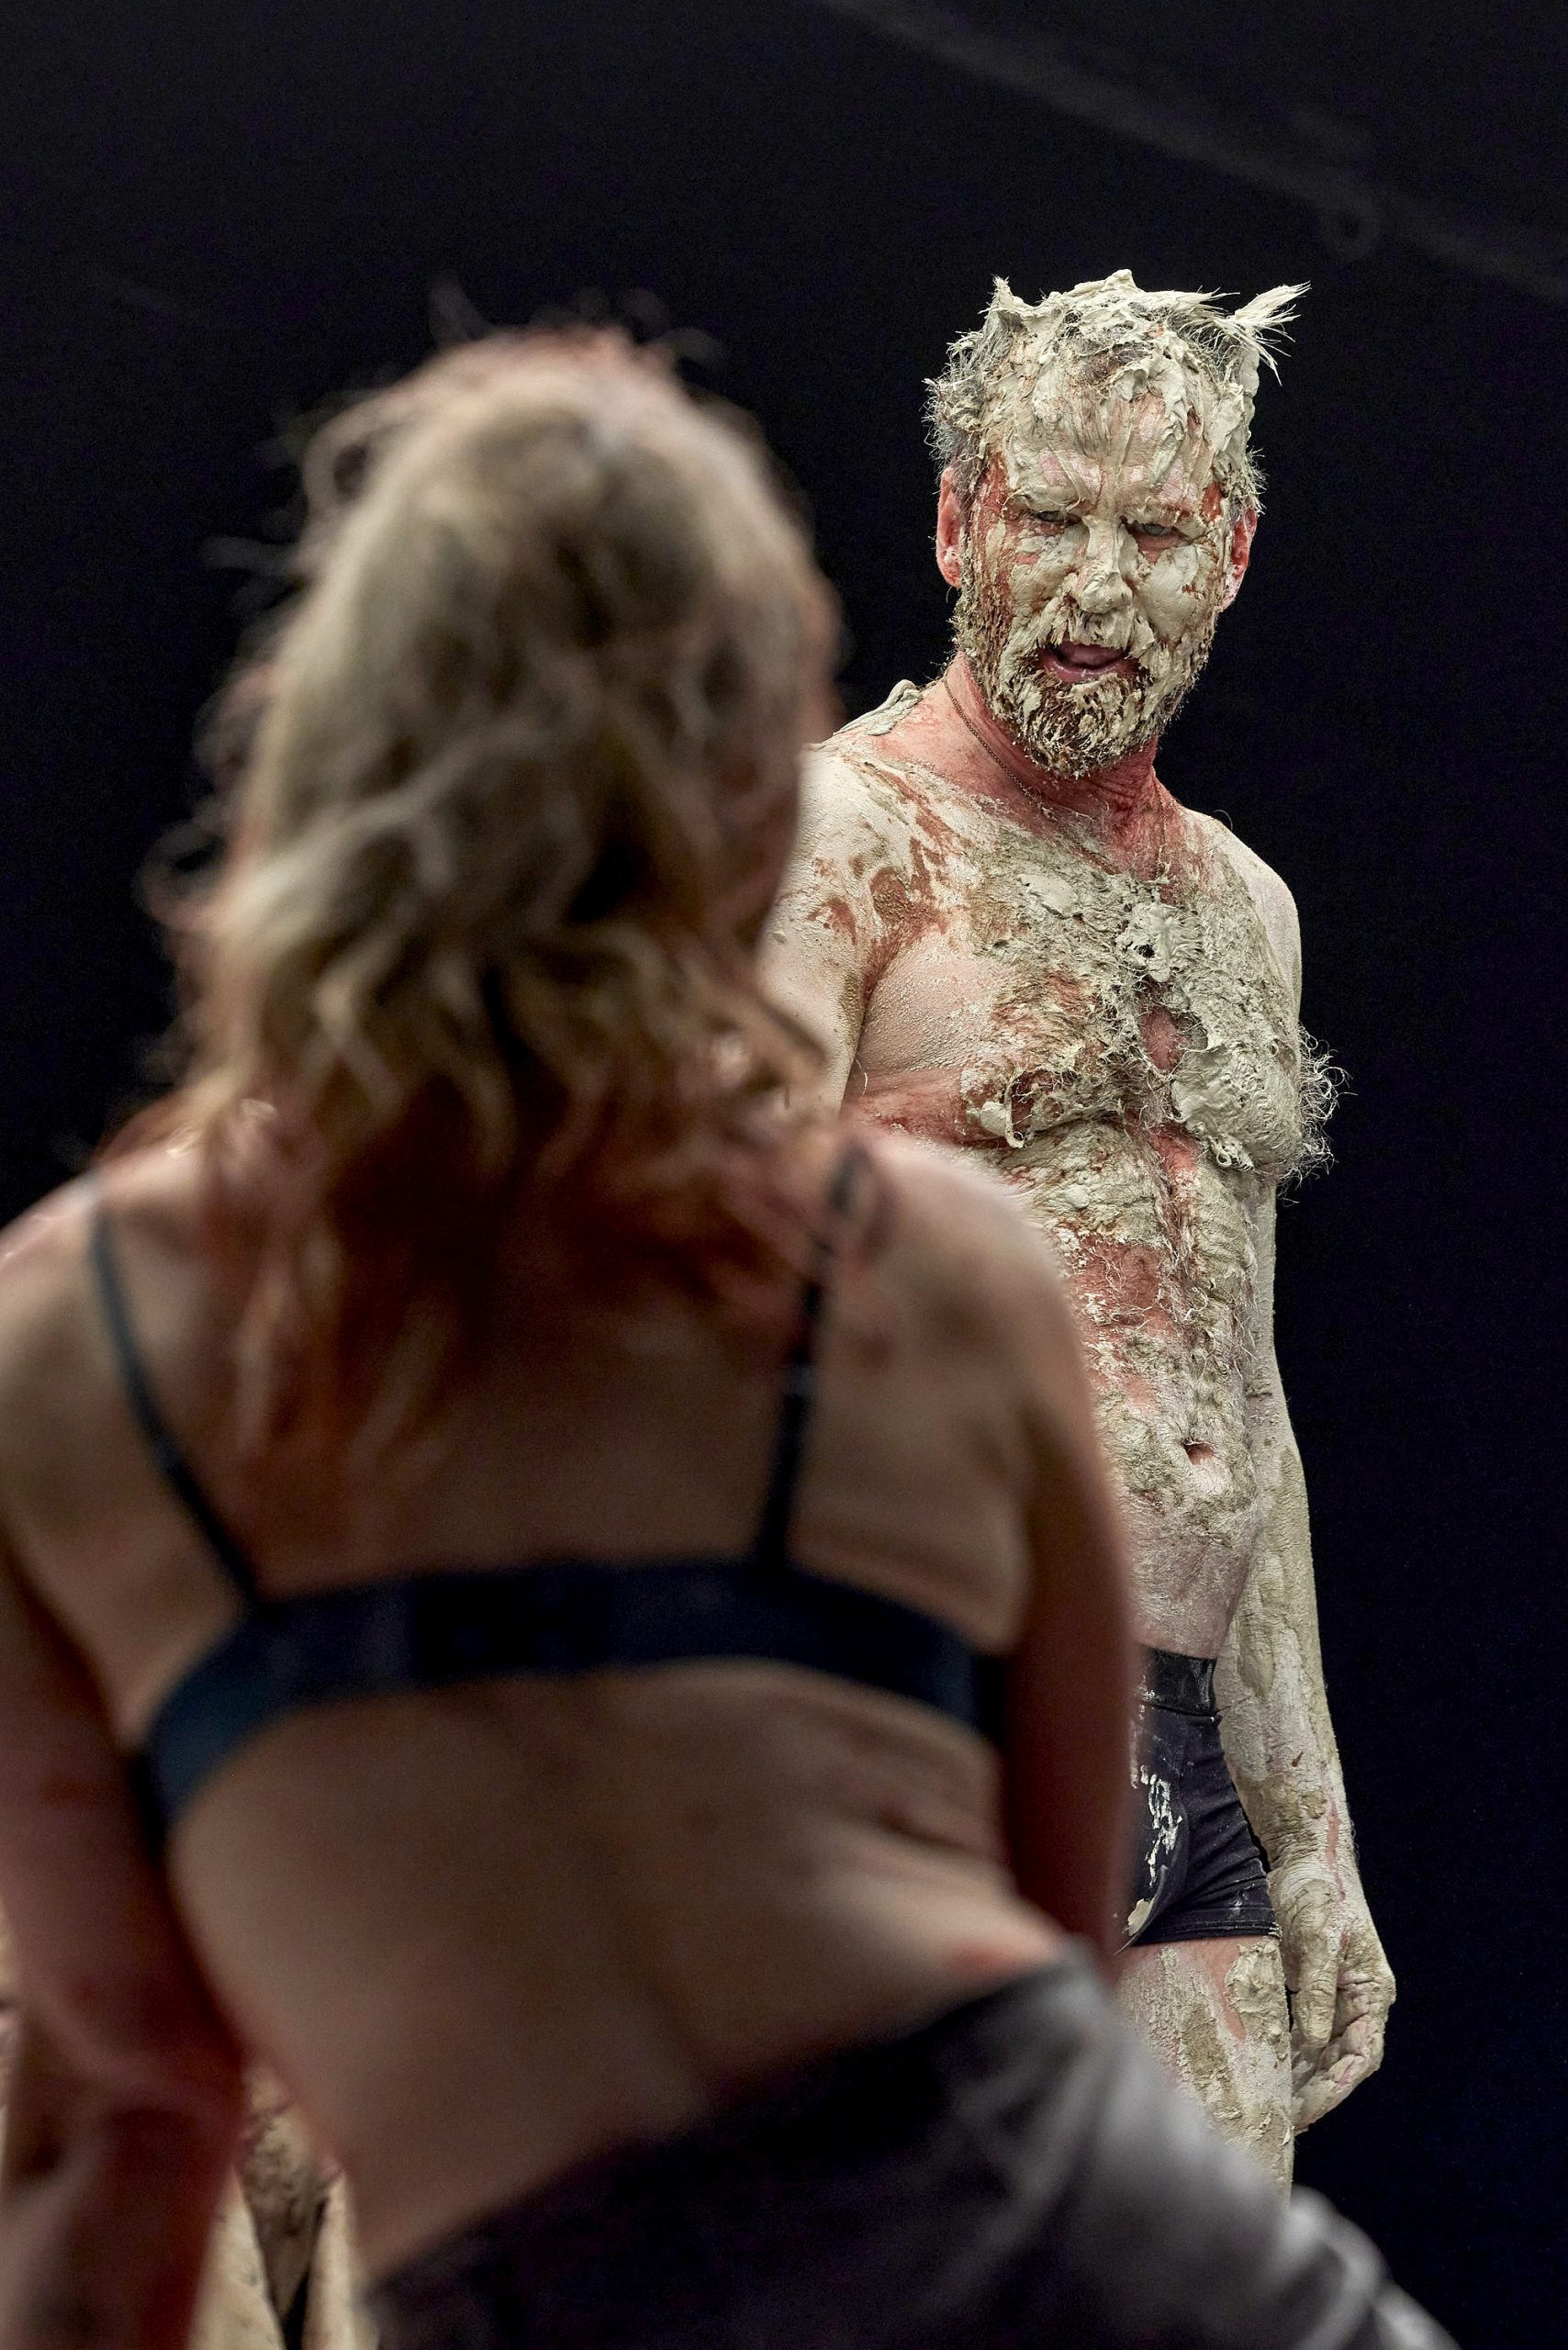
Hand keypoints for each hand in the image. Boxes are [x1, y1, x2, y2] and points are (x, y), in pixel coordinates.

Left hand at [1269, 1848, 1394, 2130]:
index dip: (1336, 2087)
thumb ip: (1317, 1992)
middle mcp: (1359, 2001)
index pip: (1361, 2056)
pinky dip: (1290, 2054)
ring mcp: (1336, 1996)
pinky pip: (1305, 2033)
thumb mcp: (1318, 1939)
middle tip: (1282, 2120)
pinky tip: (1269, 2072)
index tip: (1309, 2111)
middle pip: (1341, 2061)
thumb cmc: (1318, 1892)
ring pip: (1322, 2052)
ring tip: (1274, 2106)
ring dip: (1301, 2079)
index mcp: (1372, 1992)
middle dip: (1315, 2092)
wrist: (1306, 1856)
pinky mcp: (1313, 1988)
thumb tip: (1312, 2044)